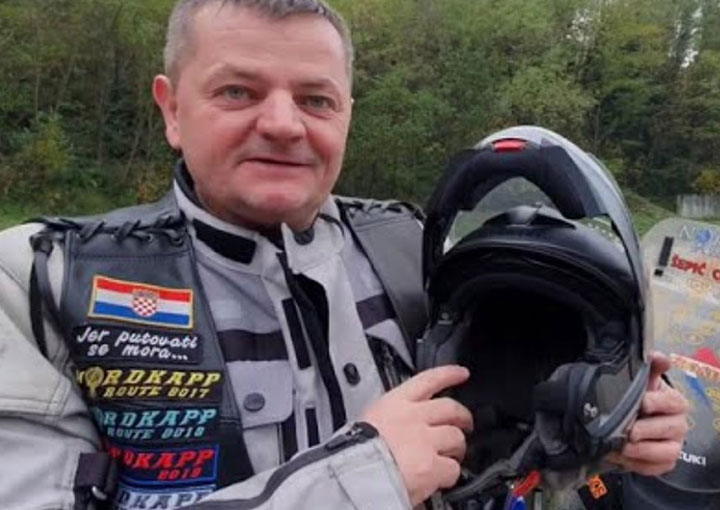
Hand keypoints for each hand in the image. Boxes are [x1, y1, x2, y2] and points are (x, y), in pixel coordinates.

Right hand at [362, 365, 472, 505]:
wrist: (351, 476)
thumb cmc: (351, 453)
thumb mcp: (367, 423)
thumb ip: (388, 420)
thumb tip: (396, 430)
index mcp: (394, 403)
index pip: (428, 380)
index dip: (448, 375)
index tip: (461, 373)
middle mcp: (413, 417)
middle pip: (450, 408)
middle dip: (462, 415)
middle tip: (465, 422)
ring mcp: (426, 441)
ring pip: (456, 437)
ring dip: (457, 447)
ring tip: (453, 455)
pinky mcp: (433, 465)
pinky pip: (453, 468)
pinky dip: (450, 474)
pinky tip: (444, 477)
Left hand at [607, 352, 688, 475]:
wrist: (621, 424)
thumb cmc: (633, 401)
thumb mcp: (638, 383)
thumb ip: (648, 368)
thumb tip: (657, 356)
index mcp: (673, 402)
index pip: (675, 401)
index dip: (659, 402)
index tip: (643, 402)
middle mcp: (678, 424)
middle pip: (671, 428)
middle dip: (647, 429)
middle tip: (629, 429)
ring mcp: (673, 445)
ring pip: (666, 451)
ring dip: (643, 449)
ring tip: (623, 446)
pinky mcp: (664, 463)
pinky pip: (655, 467)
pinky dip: (637, 463)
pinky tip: (622, 457)